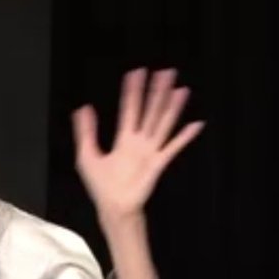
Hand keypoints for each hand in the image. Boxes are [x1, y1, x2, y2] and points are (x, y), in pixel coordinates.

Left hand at [72, 68, 203, 226]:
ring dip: (172, 107)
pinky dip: (185, 137)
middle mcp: (139, 141)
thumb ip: (86, 132)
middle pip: (150, 111)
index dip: (132, 91)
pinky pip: (173, 148)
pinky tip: (196, 124)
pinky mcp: (158, 164)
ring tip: (181, 89)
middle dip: (157, 91)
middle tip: (166, 72)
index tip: (137, 72)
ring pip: (163, 123)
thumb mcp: (87, 155)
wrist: (112, 207)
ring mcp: (150, 151)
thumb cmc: (101, 185)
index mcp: (123, 138)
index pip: (130, 108)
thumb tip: (83, 108)